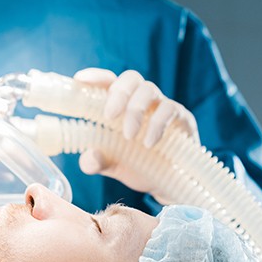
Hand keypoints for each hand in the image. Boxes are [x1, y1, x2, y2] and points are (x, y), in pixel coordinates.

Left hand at [74, 68, 198, 201]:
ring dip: (135, 110)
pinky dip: (157, 124)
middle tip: (109, 115)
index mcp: (120, 105)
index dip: (95, 76)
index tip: (80, 79)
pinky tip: (149, 143)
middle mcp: (140, 100)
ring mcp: (162, 106)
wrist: (166, 185)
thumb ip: (97, 162)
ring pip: (148, 89)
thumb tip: (89, 159)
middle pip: (131, 78)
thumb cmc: (136, 166)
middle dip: (119, 91)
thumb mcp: (113, 165)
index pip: (108, 81)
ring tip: (129, 136)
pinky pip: (170, 109)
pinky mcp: (181, 117)